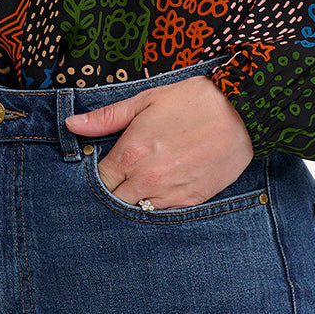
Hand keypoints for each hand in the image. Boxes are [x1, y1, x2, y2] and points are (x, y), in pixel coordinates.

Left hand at [64, 75, 253, 207]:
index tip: (106, 164)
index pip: (99, 180)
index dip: (99, 173)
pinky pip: (164, 213)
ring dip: (137, 198)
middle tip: (124, 173)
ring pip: (138, 210)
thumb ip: (106, 117)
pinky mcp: (191, 201)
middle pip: (115, 200)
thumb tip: (72, 124)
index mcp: (131, 152)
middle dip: (115, 188)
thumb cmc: (193, 100)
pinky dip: (159, 203)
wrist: (242, 111)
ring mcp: (170, 193)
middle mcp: (147, 179)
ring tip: (146, 179)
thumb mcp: (146, 99)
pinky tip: (165, 186)